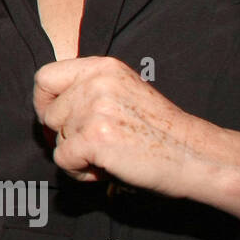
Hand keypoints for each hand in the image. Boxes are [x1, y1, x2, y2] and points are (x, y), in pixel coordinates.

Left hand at [32, 57, 196, 198]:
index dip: (44, 103)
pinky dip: (79, 172)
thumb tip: (47, 108)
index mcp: (102, 67)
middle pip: (49, 114)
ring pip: (57, 140)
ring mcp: (94, 109)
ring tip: (109, 156)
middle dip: (67, 136)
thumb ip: (89, 90)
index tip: (57, 121)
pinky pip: (63, 160)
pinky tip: (105, 170)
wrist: (195, 154)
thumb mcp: (124, 91)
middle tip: (98, 146)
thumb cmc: (161, 130)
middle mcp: (96, 82)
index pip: (45, 76)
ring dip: (77, 155)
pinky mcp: (94, 137)